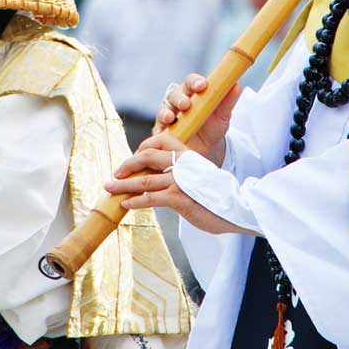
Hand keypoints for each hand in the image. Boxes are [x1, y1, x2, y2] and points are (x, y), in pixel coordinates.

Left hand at [105, 139, 252, 235]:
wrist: (238, 207)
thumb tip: (162, 182)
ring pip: (144, 180)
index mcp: (187, 155)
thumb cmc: (218, 196)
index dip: (142, 149)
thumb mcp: (199, 177)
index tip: (131, 161)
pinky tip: (126, 205)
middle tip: (115, 175)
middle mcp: (182, 164)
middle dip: (127, 165)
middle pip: (147, 157)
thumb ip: (182, 174)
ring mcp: (180, 180)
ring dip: (124, 186)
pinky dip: (136, 201)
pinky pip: (151, 198)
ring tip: (110, 189)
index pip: (159, 141)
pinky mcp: (179, 198)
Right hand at [153, 73, 239, 166]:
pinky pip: (158, 128)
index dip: (194, 81)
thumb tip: (237, 85)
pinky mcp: (162, 131)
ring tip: (170, 117)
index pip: (191, 82)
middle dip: (179, 98)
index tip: (202, 85)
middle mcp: (178, 102)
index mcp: (193, 93)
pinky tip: (163, 132)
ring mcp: (169, 116)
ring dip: (165, 112)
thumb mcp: (223, 116)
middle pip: (174, 94)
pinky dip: (159, 129)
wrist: (207, 150)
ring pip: (163, 109)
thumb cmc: (213, 127)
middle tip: (186, 104)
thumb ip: (228, 101)